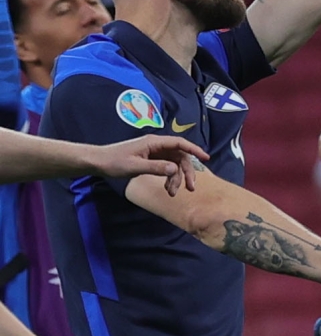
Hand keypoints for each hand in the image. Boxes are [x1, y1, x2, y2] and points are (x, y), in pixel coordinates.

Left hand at [91, 135, 210, 196]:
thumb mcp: (135, 166)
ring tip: (172, 193)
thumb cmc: (114, 162)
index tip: (206, 158)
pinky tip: (167, 188)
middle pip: (180, 156)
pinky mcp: (151, 160)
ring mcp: (155, 153)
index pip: (180, 143)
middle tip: (190, 188)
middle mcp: (157, 146)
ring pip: (175, 164)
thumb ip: (156, 167)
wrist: (99, 162)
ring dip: (177, 178)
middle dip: (187, 172)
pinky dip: (169, 178)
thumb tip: (175, 169)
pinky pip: (167, 168)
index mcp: (154, 142)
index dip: (194, 150)